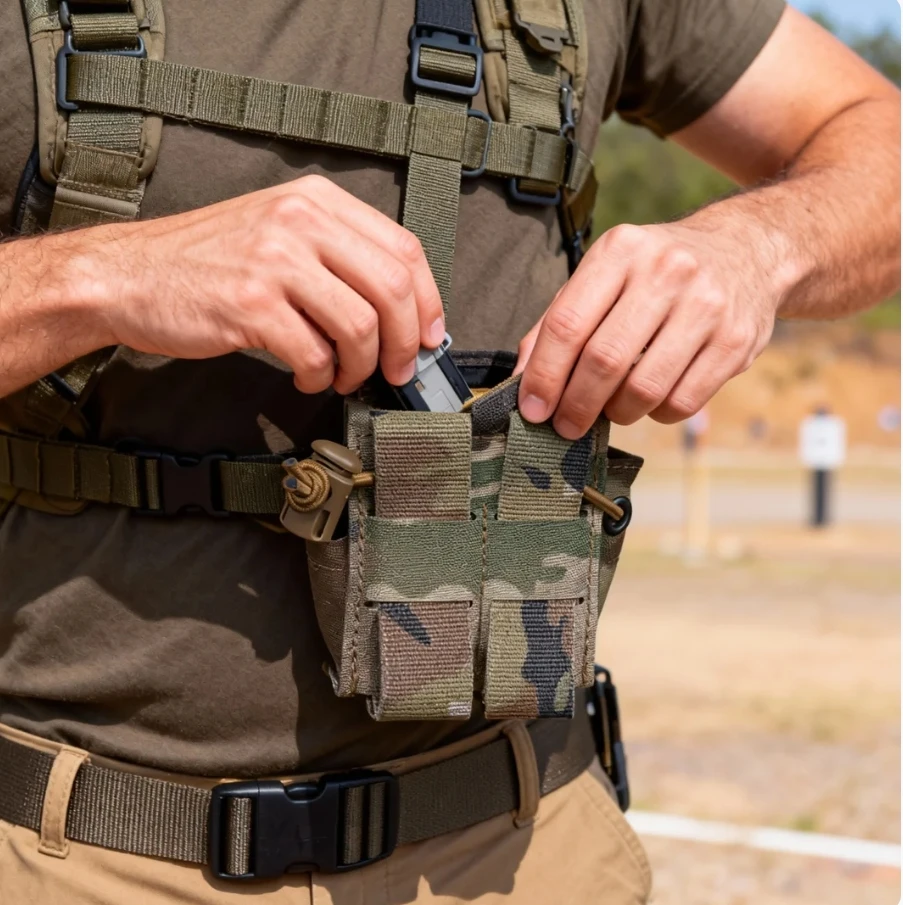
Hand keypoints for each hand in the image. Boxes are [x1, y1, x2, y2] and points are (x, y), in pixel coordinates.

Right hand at [73, 175, 444, 393]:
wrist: (129, 274)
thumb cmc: (208, 260)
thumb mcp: (279, 232)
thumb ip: (338, 258)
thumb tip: (400, 313)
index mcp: (316, 201)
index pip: (404, 249)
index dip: (429, 302)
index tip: (430, 335)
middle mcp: (300, 222)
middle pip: (391, 288)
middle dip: (406, 343)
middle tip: (398, 370)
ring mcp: (274, 261)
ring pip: (359, 326)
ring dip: (360, 366)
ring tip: (342, 376)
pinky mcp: (250, 304)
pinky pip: (313, 354)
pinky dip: (319, 378)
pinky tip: (307, 377)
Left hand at [515, 219, 785, 437]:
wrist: (748, 250)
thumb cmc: (656, 273)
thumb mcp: (605, 275)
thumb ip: (559, 323)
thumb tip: (521, 381)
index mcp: (621, 251)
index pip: (568, 324)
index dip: (545, 376)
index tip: (533, 409)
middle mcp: (667, 271)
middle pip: (604, 361)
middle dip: (576, 405)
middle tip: (565, 427)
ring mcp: (707, 306)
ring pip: (644, 389)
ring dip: (617, 414)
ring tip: (611, 410)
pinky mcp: (736, 341)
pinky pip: (683, 403)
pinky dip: (656, 414)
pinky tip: (651, 400)